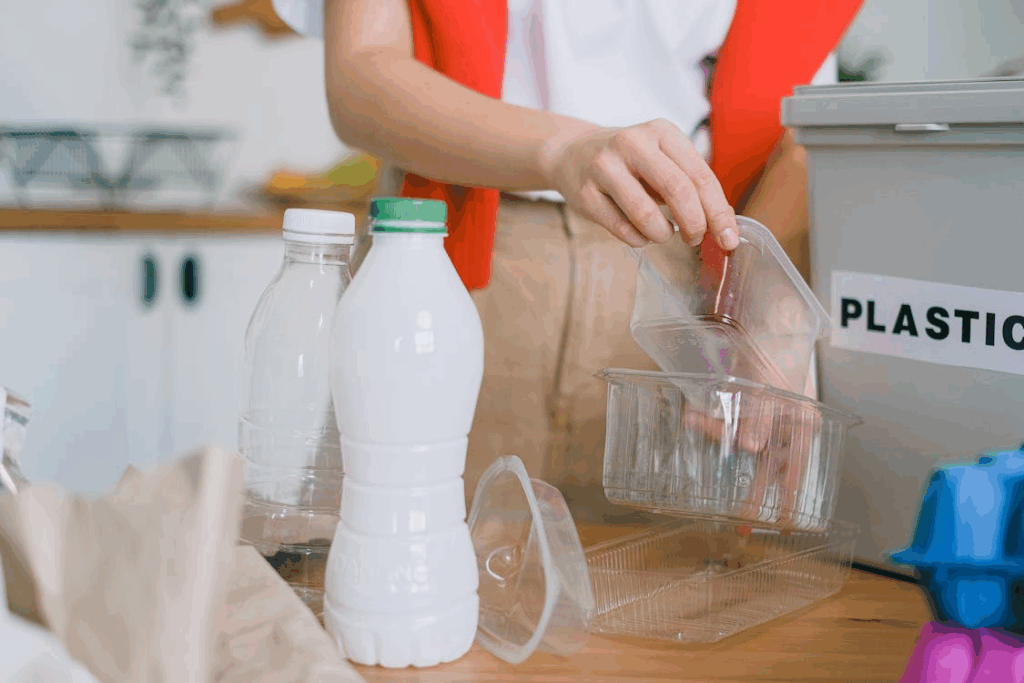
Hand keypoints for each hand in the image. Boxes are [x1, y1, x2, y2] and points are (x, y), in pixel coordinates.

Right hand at [543, 119, 739, 249]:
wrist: (571, 152)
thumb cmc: (629, 162)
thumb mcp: (662, 159)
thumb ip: (691, 185)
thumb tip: (724, 224)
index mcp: (662, 132)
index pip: (700, 175)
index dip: (718, 212)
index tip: (728, 239)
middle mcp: (633, 142)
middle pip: (677, 189)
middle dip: (694, 224)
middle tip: (695, 240)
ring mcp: (605, 166)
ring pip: (645, 213)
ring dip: (662, 233)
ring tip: (664, 234)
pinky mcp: (585, 192)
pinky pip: (621, 228)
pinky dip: (638, 239)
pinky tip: (639, 233)